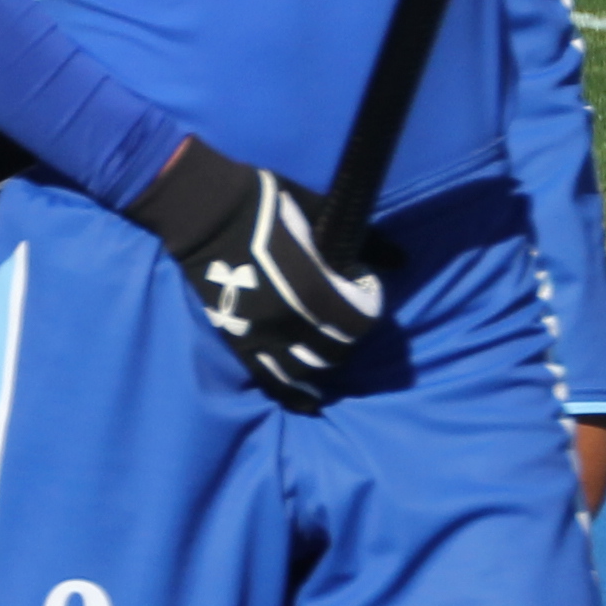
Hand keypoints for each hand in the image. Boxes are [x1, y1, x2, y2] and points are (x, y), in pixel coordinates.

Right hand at [125, 138, 383, 407]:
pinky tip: (308, 401)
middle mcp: (292, 321)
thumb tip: (403, 260)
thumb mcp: (321, 211)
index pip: (362, 319)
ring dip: (322, 364)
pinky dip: (292, 394)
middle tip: (343, 313)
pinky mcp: (238, 340)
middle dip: (348, 335)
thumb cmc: (264, 204)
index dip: (369, 303)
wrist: (203, 211)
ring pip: (306, 369)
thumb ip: (365, 241)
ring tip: (324, 350)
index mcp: (314, 290)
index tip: (360, 282)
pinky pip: (269, 379)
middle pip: (338, 350)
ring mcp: (262, 335)